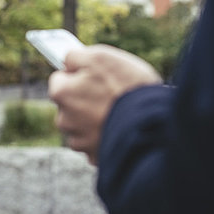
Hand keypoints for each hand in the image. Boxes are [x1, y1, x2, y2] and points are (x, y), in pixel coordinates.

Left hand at [48, 44, 160, 164]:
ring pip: (83, 125)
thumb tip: (68, 62)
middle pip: (70, 104)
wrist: (154, 124)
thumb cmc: (127, 87)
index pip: (60, 79)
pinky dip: (106, 137)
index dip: (78, 75)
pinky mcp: (96, 157)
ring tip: (120, 112)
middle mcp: (65, 120)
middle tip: (111, 94)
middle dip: (85, 98)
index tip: (93, 76)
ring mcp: (80, 141)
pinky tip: (121, 128)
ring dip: (95, 119)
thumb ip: (76, 56)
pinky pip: (96, 144)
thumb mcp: (100, 57)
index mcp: (61, 94)